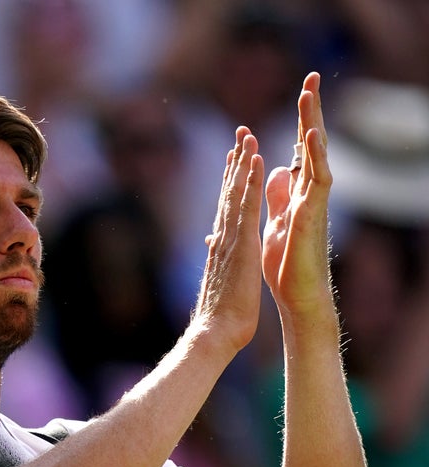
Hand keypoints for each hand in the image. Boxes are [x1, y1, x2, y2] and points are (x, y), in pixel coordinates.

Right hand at [194, 125, 265, 353]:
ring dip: (242, 163)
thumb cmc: (220, 314)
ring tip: (247, 138)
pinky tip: (255, 161)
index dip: (232, 182)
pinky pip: (246, 204)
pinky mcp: (240, 242)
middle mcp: (222, 237)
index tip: (236, 159)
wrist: (215, 331)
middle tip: (241, 135)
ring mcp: (230, 238)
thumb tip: (211, 242)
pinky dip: (250, 181)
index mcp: (222, 246)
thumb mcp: (221, 279)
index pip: (227, 208)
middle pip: (228, 193)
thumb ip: (217, 257)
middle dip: (235, 163)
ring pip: (235, 192)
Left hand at [262, 72, 334, 320]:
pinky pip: (318, 180)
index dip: (298, 122)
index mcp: (297, 192)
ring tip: (308, 93)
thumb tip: (276, 171)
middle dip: (309, 111)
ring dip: (312, 122)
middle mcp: (309, 191)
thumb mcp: (276, 221)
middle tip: (310, 77)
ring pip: (317, 154)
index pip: (298, 149)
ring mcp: (314, 201)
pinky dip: (315, 156)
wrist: (295, 295)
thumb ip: (277, 196)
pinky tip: (311, 135)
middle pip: (310, 143)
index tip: (300, 93)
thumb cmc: (286, 263)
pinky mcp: (313, 215)